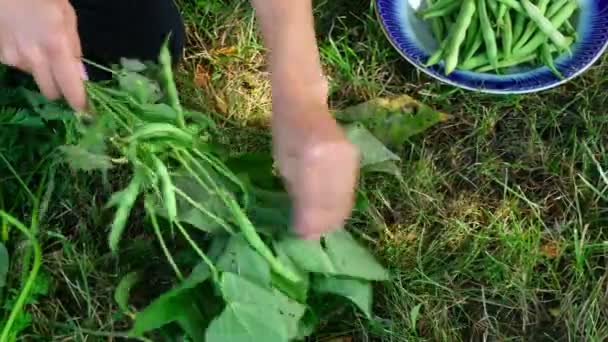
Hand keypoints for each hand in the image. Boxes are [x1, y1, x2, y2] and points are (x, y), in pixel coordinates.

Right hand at [0, 0, 86, 110]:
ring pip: (34, 77)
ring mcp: (12, 57)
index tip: (86, 110)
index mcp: (55, 47)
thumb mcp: (67, 18)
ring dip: (41, 69)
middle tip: (64, 78)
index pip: (69, 87)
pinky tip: (24, 40)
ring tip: (40, 45)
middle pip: (50, 91)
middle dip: (60, 89)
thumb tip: (82, 78)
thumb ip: (75, 50)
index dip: (78, 102)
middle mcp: (32, 58)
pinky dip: (25, 59)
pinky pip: (18, 66)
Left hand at [272, 87, 359, 239]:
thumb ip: (297, 196)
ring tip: (319, 227)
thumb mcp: (284, 164)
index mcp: (312, 159)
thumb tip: (304, 229)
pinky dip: (340, 204)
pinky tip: (330, 211)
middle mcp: (335, 159)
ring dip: (332, 217)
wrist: (304, 101)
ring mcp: (349, 159)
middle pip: (333, 205)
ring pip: (344, 200)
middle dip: (322, 225)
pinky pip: (350, 190)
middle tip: (310, 236)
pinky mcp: (355, 159)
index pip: (315, 203)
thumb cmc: (285, 131)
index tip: (300, 237)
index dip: (309, 225)